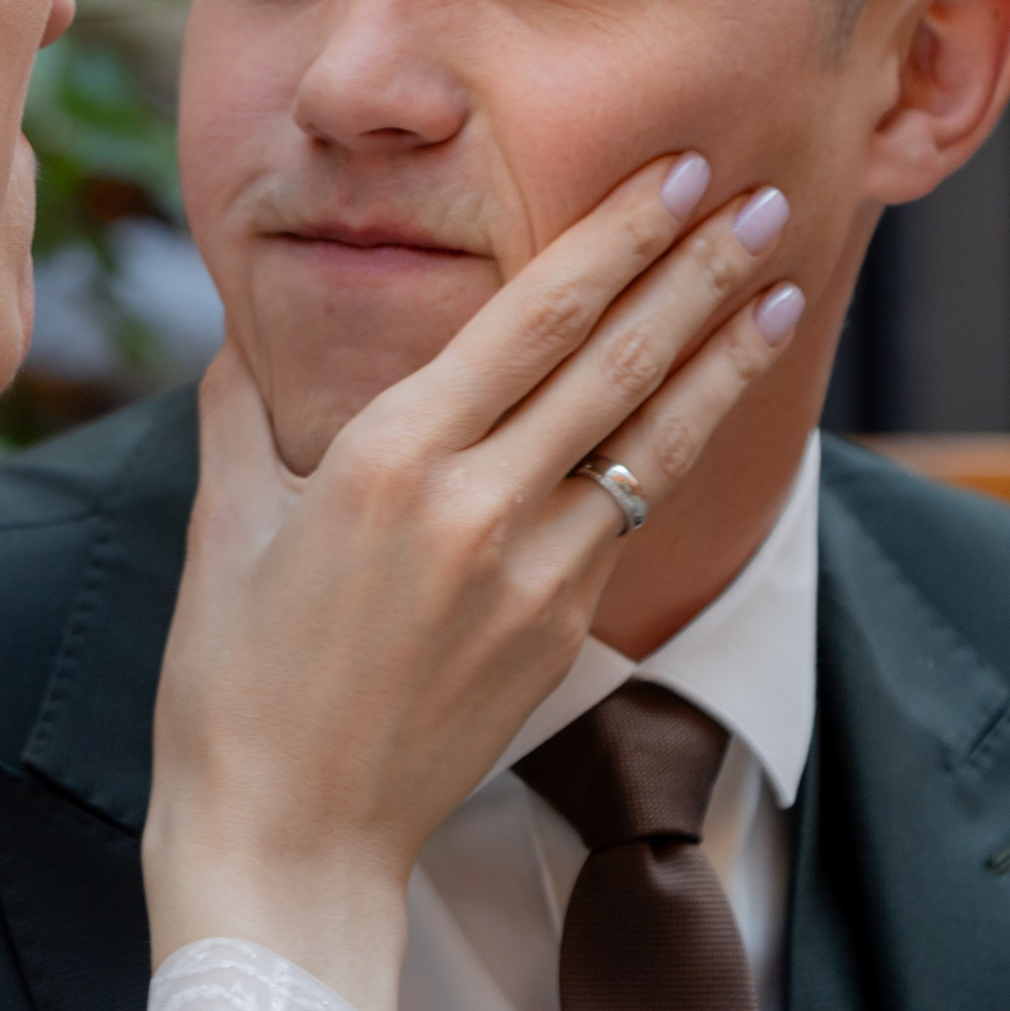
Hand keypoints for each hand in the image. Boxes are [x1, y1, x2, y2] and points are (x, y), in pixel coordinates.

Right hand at [140, 155, 802, 1010]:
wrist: (290, 835)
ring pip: (649, 440)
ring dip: (724, 355)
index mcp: (387, 459)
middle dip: (699, 271)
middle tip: (769, 196)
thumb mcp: (224, 525)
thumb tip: (241, 333)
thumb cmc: (235, 681)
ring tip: (784, 284)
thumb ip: (244, 411)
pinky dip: (675, 446)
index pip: (531, 319)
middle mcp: (476, 506)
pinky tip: (706, 402)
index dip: (615, 239)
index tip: (674, 174)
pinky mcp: (560, 633)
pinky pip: (627, 517)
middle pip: (616, 362)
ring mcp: (532, 576)